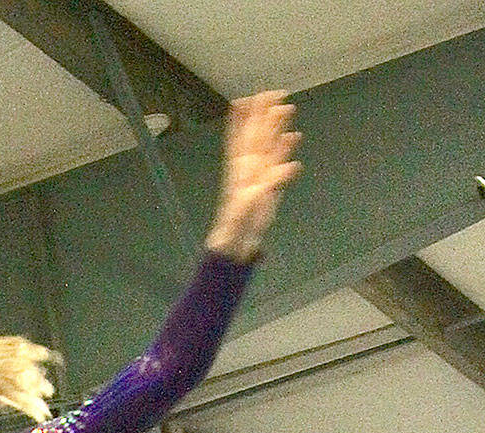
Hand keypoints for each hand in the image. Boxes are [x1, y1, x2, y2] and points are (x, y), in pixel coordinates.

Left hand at [206, 91, 300, 262]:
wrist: (238, 243)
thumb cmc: (235, 228)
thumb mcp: (244, 210)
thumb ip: (261, 190)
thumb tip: (282, 171)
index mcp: (239, 169)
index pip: (240, 138)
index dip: (239, 120)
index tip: (242, 101)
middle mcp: (249, 167)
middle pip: (258, 135)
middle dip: (265, 114)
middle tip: (275, 93)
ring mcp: (260, 174)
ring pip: (270, 144)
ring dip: (278, 126)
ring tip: (286, 107)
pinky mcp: (270, 185)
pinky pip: (280, 162)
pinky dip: (286, 149)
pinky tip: (293, 137)